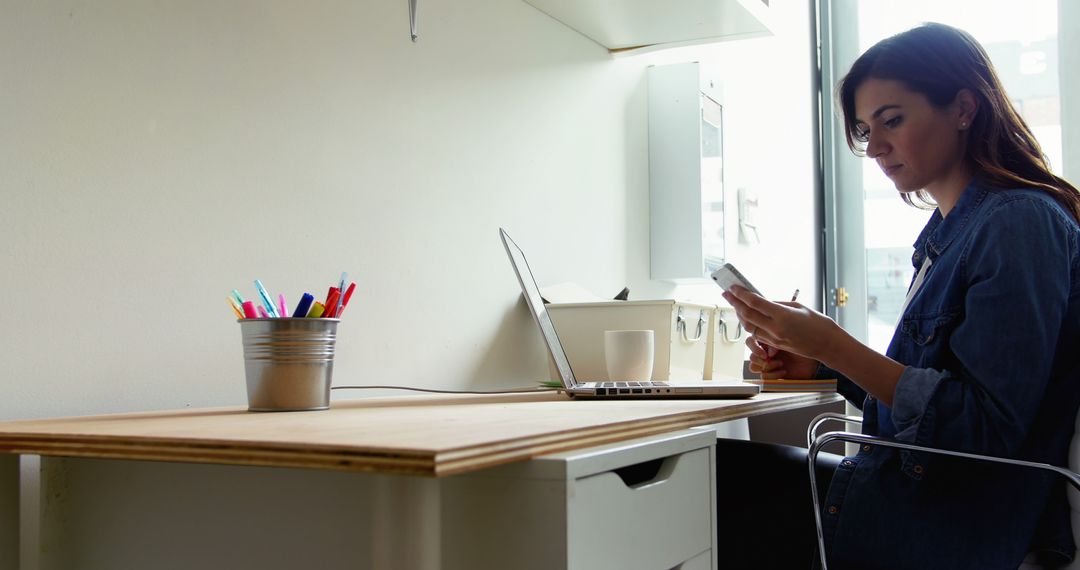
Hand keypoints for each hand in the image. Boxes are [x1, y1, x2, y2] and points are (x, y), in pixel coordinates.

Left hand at [722, 286, 842, 366]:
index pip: (755, 303)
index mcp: (782, 316)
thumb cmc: (817, 323)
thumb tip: (761, 301)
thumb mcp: (797, 307)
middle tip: (726, 293)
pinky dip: (750, 324)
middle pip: (747, 315)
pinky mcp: (774, 345)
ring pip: (749, 326)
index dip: (741, 294)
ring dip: (740, 314)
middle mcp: (775, 328)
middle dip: (734, 303)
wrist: (827, 344)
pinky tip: (748, 316)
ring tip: (735, 303)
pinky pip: (756, 334)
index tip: (733, 287)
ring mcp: (774, 339)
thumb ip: (777, 304)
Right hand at [746, 336, 818, 378]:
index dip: (754, 348)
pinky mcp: (772, 374)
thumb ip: (775, 342)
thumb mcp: (788, 341)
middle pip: (751, 356)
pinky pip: (763, 377)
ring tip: (780, 364)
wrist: (813, 362)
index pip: (751, 341)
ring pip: (754, 367)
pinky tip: (783, 371)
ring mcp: (768, 363)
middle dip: (760, 359)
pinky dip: (773, 375)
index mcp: (767, 340)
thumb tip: (768, 352)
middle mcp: (765, 352)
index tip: (765, 353)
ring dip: (767, 366)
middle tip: (772, 359)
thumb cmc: (803, 348)